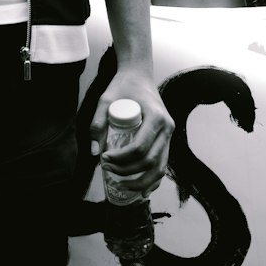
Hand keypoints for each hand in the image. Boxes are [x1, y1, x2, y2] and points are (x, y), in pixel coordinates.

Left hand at [90, 65, 172, 195]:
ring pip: (160, 168)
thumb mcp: (106, 99)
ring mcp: (169, 134)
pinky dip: (154, 180)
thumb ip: (97, 123)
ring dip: (141, 181)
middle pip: (150, 161)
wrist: (139, 75)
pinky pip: (163, 164)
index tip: (103, 158)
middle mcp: (167, 127)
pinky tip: (142, 190)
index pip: (139, 148)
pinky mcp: (167, 139)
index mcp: (156, 116)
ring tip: (121, 185)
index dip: (121, 159)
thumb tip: (95, 153)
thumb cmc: (122, 86)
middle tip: (107, 169)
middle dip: (127, 172)